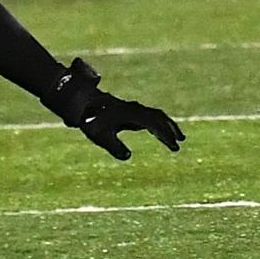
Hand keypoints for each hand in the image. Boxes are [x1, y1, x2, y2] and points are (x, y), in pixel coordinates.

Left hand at [42, 57, 185, 160]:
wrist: (79, 102)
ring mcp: (132, 109)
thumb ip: (114, 146)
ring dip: (166, 126)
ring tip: (176, 139)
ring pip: (155, 116)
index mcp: (131, 114)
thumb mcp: (100, 136)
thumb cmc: (89, 120)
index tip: (173, 146)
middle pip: (159, 117)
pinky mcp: (129, 112)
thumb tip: (128, 156)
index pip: (154, 124)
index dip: (165, 135)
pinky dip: (158, 125)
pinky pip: (148, 117)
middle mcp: (134, 109)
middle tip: (181, 142)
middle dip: (171, 129)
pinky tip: (158, 135)